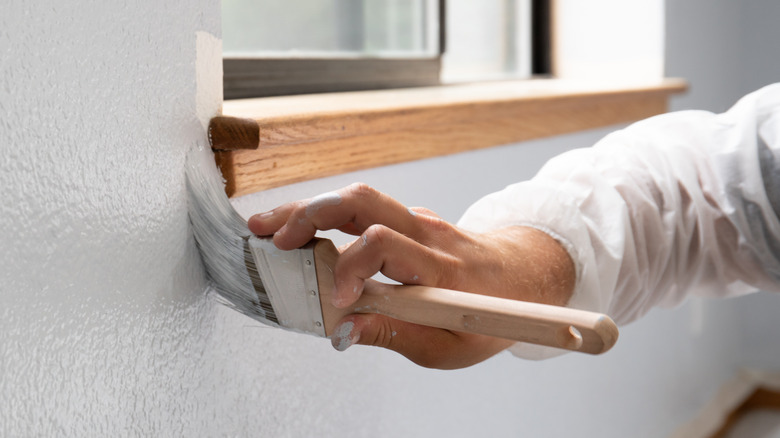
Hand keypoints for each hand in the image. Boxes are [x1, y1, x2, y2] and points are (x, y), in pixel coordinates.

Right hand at [248, 183, 574, 368]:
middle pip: (363, 203)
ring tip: (270, 226)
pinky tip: (302, 230)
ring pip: (359, 198)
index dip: (348, 268)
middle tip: (272, 237)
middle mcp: (427, 234)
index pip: (383, 246)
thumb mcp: (448, 345)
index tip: (332, 299)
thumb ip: (393, 334)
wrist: (526, 276)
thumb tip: (342, 329)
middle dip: (310, 215)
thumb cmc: (492, 315)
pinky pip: (366, 208)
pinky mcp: (411, 219)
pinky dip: (328, 214)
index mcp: (440, 269)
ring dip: (309, 208)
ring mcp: (420, 220)